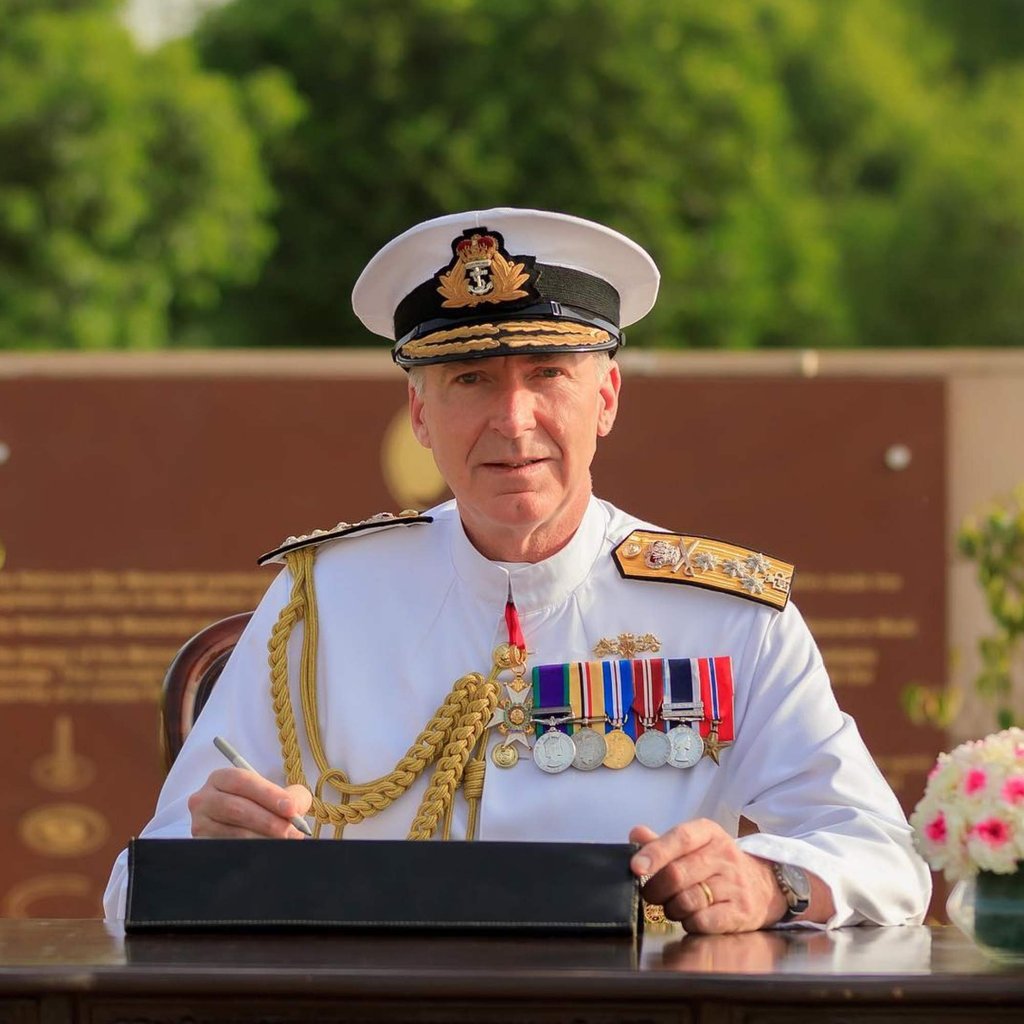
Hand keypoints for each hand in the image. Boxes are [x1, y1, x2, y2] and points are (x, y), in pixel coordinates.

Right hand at [188, 768, 312, 838]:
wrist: (248, 824)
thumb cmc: (264, 804)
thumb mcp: (279, 794)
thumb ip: (291, 796)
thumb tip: (294, 809)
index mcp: (222, 778)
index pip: (243, 781)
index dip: (268, 794)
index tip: (291, 808)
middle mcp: (204, 798)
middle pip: (236, 808)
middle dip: (268, 820)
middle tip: (291, 830)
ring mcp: (200, 823)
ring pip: (234, 832)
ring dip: (263, 838)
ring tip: (284, 841)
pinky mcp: (202, 844)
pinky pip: (229, 848)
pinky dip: (251, 850)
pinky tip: (266, 849)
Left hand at [629, 820, 786, 932]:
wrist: (764, 886)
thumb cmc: (718, 865)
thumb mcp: (695, 845)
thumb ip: (663, 843)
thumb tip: (635, 834)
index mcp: (709, 833)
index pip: (680, 838)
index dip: (655, 852)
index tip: (635, 867)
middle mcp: (724, 856)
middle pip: (678, 874)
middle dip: (655, 889)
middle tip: (650, 894)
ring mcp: (735, 884)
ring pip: (687, 900)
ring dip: (671, 908)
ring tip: (673, 905)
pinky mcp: (741, 912)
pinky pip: (702, 921)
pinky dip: (688, 923)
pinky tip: (691, 917)